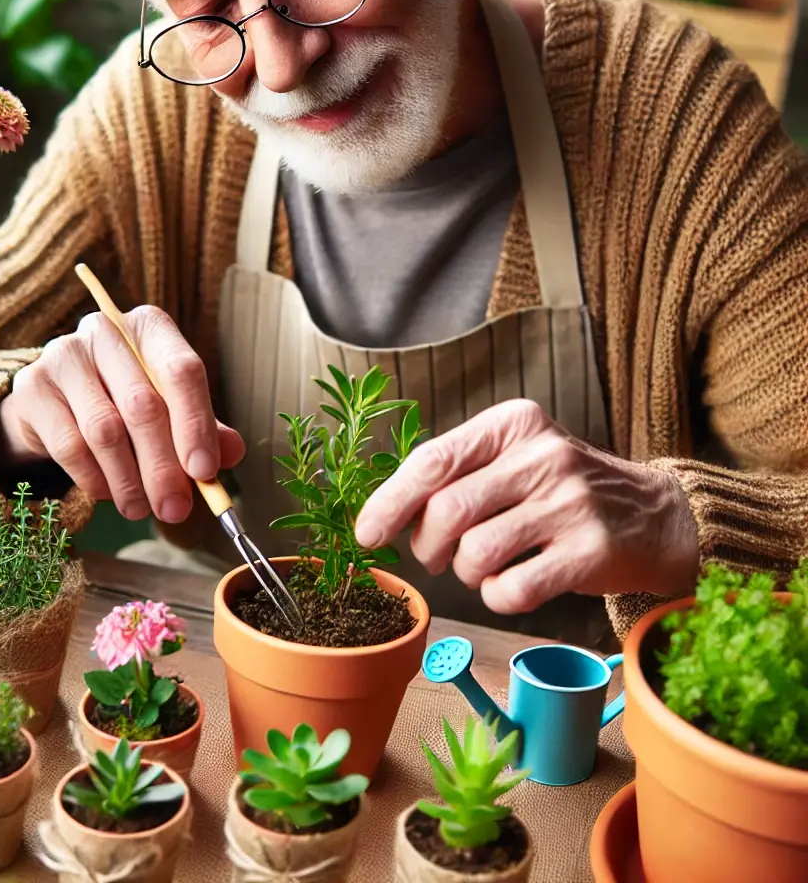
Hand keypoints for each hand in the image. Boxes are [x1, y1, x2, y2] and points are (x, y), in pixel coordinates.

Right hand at [0, 307, 244, 522]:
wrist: (56, 402)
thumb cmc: (125, 402)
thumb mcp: (172, 409)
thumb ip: (204, 429)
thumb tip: (232, 453)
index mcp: (150, 328)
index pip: (182, 371)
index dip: (196, 425)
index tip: (204, 471)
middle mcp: (105, 331)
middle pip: (143, 405)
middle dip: (163, 466)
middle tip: (175, 509)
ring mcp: (63, 356)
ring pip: (105, 430)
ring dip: (128, 480)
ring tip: (141, 509)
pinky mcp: (32, 388)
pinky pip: (69, 446)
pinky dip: (95, 479)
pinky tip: (109, 494)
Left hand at [354, 399, 698, 612]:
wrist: (655, 516)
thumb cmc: (562, 490)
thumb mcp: (515, 457)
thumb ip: (457, 473)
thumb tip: (386, 514)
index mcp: (513, 424)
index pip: (432, 460)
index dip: (389, 502)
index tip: (366, 534)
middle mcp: (542, 455)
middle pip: (445, 511)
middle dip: (427, 546)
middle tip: (437, 556)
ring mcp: (570, 502)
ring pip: (475, 553)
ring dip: (465, 573)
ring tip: (482, 568)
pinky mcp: (590, 551)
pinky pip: (511, 589)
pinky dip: (497, 597)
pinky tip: (511, 586)